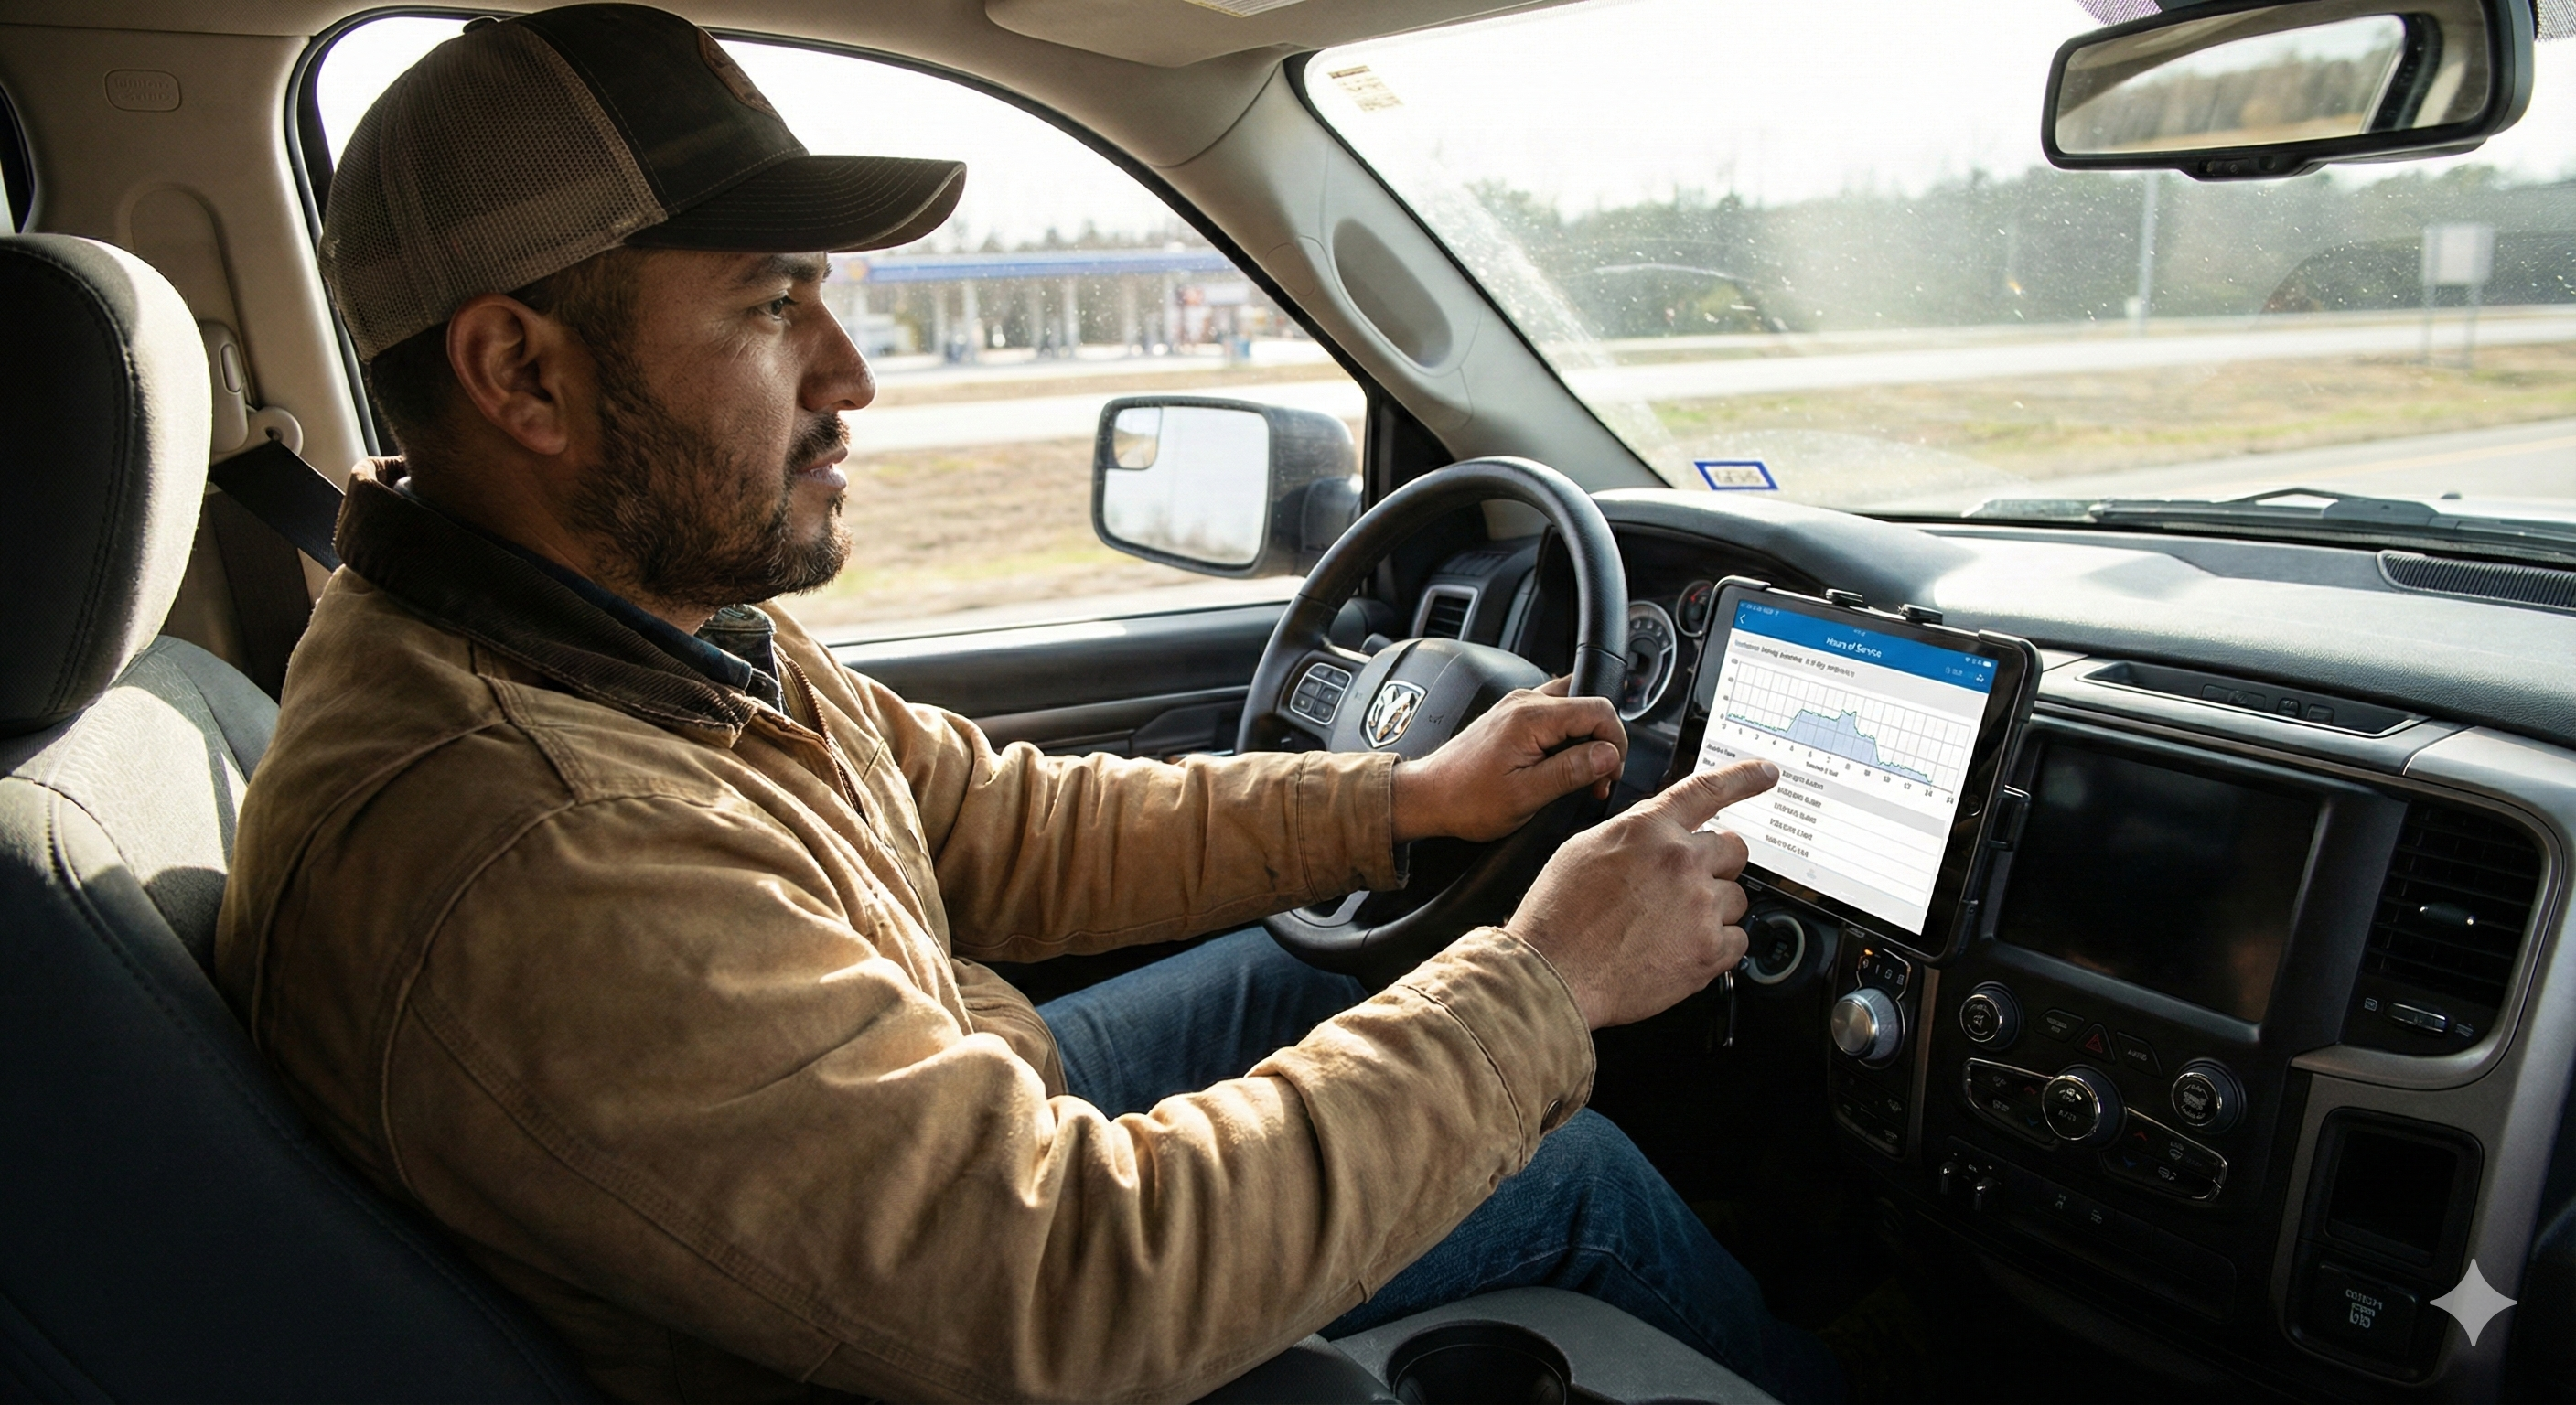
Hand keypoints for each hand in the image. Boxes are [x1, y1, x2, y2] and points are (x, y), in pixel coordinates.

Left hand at [1388, 677, 1626, 843]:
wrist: (1428, 796)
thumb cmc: (1467, 800)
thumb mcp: (1526, 796)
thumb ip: (1571, 771)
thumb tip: (1609, 755)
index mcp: (1532, 717)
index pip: (1599, 710)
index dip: (1615, 743)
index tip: (1610, 774)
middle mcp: (1525, 701)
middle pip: (1589, 704)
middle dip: (1603, 741)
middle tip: (1597, 778)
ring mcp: (1517, 705)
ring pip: (1573, 706)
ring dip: (1585, 738)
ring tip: (1581, 773)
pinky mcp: (1511, 715)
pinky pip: (1553, 714)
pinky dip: (1566, 735)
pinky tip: (1559, 764)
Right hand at [1505, 758, 1778, 1029]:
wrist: (1554, 971)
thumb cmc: (1559, 916)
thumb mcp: (1585, 849)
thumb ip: (1633, 835)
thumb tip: (1655, 836)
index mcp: (1650, 830)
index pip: (1708, 790)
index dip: (1744, 777)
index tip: (1766, 772)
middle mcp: (1681, 861)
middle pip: (1733, 851)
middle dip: (1716, 866)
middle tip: (1687, 889)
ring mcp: (1699, 905)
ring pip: (1736, 899)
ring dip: (1712, 911)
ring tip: (1669, 928)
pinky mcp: (1709, 950)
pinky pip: (1737, 941)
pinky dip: (1716, 948)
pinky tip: (1679, 951)